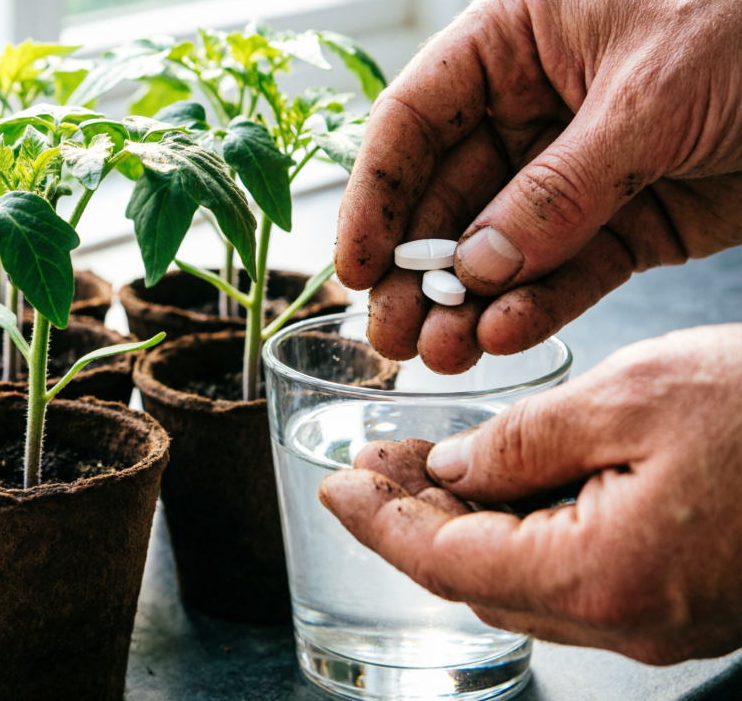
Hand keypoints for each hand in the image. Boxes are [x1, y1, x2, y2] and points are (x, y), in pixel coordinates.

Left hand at [318, 325, 741, 664]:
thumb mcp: (634, 396)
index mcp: (603, 575)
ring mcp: (658, 618)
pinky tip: (497, 483)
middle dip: (408, 521)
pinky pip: (569, 574)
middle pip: (475, 578)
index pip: (446, 560)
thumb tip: (451, 470)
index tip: (333, 482)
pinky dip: (516, 531)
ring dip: (457, 526)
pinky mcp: (680, 599)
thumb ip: (523, 440)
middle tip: (365, 464)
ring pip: (519, 579)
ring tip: (413, 465)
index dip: (378, 520)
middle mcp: (626, 618)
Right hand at [335, 0, 741, 371]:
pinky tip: (504, 337)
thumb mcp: (649, 101)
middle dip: (418, 270)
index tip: (354, 265)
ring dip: (466, 302)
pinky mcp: (621, 223)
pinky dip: (533, 306)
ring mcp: (570, 169)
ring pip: (495, 245)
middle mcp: (527, 104)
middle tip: (391, 336)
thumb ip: (558, 189)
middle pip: (445, 195)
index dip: (374, 194)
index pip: (413, 119)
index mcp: (513, 40)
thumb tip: (476, 267)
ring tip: (441, 355)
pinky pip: (562, 271)